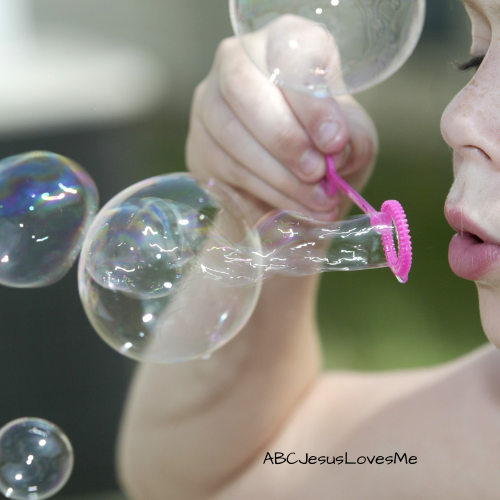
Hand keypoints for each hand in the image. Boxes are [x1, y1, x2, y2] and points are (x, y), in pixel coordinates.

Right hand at [186, 35, 377, 223]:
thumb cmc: (323, 138)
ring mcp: (210, 101)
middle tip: (317, 173)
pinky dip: (265, 191)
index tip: (335, 141)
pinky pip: (226, 167)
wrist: (296, 167)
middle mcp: (237, 61)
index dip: (311, 101)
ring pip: (231, 133)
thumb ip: (351, 137)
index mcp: (284, 41)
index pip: (288, 56)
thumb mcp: (352, 132)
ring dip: (277, 174)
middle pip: (243, 87)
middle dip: (285, 138)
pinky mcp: (200, 142)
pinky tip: (294, 205)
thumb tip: (332, 151)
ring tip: (315, 199)